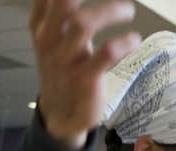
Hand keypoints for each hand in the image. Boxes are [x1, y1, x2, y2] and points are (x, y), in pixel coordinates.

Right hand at [30, 0, 141, 150]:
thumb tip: (73, 1)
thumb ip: (60, 17)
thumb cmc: (62, 71)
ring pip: (83, 24)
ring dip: (110, 11)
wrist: (60, 114)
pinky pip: (106, 53)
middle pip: (63, 2)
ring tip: (128, 10)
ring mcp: (66, 60)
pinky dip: (123, 42)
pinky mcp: (85, 78)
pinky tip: (133, 39)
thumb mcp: (53, 42)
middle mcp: (50, 41)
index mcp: (41, 29)